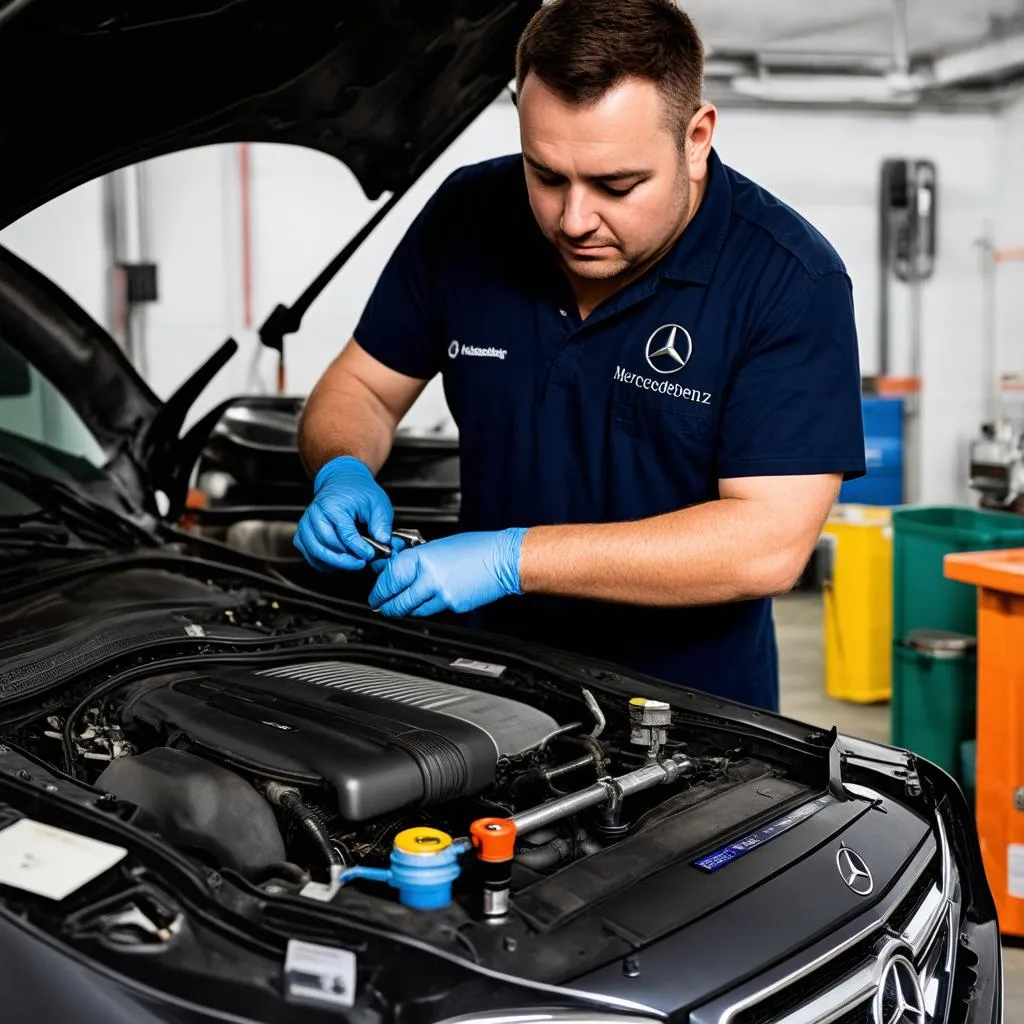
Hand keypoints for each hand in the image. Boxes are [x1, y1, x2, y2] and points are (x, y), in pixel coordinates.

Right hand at [293, 456, 393, 571]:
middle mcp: (314, 516)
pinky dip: (326, 564)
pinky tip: (341, 560)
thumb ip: (381, 523)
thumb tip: (383, 542)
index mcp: (332, 505)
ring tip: (354, 562)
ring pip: (318, 554)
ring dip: (337, 563)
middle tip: (362, 562)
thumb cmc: (358, 491)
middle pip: (328, 546)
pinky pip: (312, 557)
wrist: (341, 482)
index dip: (359, 548)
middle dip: (347, 559)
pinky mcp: (303, 536)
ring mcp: (305, 526)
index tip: (370, 555)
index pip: (345, 534)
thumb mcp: (377, 502)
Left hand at [368, 528, 527, 616]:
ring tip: (399, 607)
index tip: (376, 593)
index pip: (390, 577)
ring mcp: (443, 595)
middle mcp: (431, 578)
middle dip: (386, 606)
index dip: (380, 588)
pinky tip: (427, 600)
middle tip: (380, 606)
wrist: (503, 559)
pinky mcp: (454, 606)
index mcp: (423, 558)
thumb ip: (416, 559)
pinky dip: (426, 607)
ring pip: (414, 610)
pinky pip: (433, 610)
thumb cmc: (476, 547)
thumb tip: (397, 570)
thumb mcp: (438, 546)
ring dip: (404, 609)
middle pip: (398, 600)